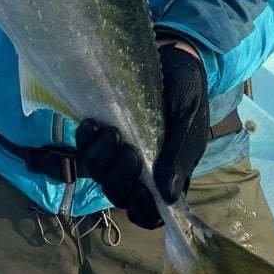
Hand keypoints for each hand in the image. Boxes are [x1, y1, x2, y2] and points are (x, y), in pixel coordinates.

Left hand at [76, 42, 209, 228]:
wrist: (172, 61)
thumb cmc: (187, 93)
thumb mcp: (189, 119)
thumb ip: (178, 155)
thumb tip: (167, 194)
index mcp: (168, 176)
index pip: (149, 212)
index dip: (142, 210)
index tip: (141, 191)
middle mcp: (139, 171)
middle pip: (119, 194)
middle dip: (120, 179)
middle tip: (130, 152)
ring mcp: (117, 153)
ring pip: (98, 174)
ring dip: (101, 159)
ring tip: (112, 132)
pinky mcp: (101, 134)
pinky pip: (84, 148)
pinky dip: (85, 140)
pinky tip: (93, 124)